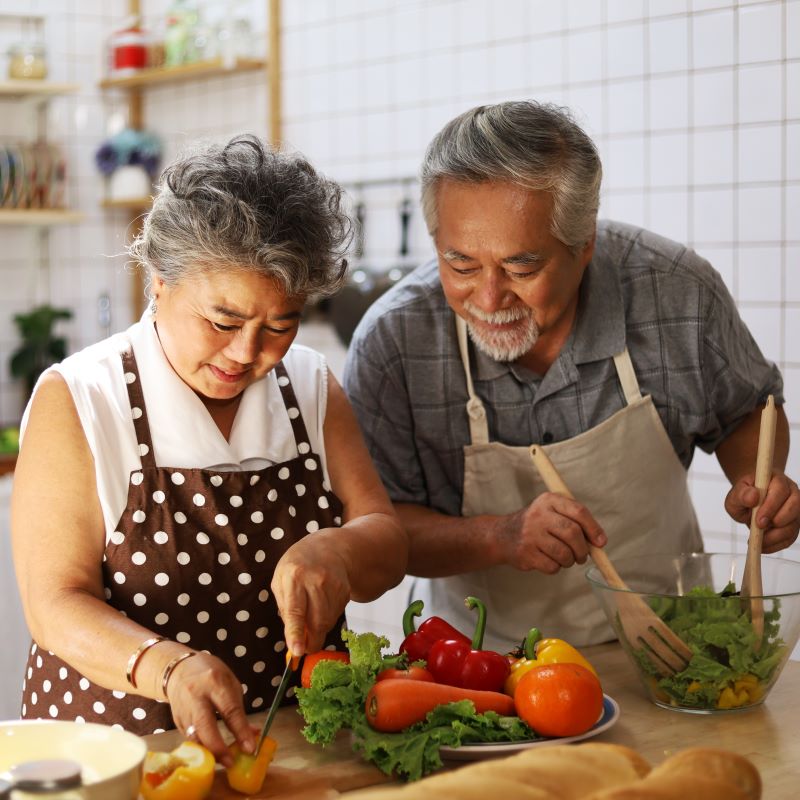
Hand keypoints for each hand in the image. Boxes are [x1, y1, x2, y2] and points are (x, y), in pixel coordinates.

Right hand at [166, 651, 253, 767]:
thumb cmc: (211, 675)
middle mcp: (196, 695)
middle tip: (231, 762)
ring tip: (223, 761)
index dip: (240, 730)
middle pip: (205, 725)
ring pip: (194, 736)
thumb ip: (239, 710)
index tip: (250, 748)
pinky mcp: (176, 720)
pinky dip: (201, 748)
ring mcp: (183, 708)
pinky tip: (211, 754)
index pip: (229, 709)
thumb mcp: (230, 684)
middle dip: (218, 747)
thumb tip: (253, 735)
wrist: (180, 670)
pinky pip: (189, 739)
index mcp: (215, 682)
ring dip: (209, 752)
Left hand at [271, 532, 351, 655]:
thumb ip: (284, 608)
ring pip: (328, 622)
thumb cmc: (298, 566)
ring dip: (318, 629)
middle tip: (304, 648)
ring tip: (311, 615)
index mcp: (293, 576)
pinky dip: (327, 618)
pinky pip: (336, 616)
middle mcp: (315, 580)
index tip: (297, 652)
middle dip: (311, 641)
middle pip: (317, 622)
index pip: (295, 610)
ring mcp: (334, 584)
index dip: (296, 633)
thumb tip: (292, 639)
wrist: (329, 548)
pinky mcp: (345, 590)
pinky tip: (322, 604)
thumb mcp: (281, 580)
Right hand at [499, 493, 606, 574]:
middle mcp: (539, 515)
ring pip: (564, 553)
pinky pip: (552, 566)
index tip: (601, 542)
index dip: (594, 528)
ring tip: (566, 558)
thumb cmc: (537, 525)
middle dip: (582, 549)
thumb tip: (599, 541)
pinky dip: (556, 567)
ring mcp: (530, 534)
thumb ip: (575, 521)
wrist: (502, 535)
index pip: (578, 511)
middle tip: (582, 556)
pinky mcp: (526, 553)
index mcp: (549, 500)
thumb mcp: (552, 512)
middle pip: (572, 533)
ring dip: (570, 561)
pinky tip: (550, 560)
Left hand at [725, 470, 799, 552]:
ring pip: (794, 524)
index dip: (771, 506)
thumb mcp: (735, 494)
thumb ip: (741, 494)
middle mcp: (791, 493)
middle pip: (794, 506)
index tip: (759, 520)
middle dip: (777, 521)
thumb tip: (753, 497)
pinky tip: (763, 546)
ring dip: (776, 535)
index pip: (780, 490)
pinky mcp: (794, 523)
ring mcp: (795, 509)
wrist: (750, 500)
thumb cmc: (744, 496)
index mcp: (776, 480)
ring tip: (759, 540)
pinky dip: (777, 544)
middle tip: (759, 529)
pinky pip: (791, 537)